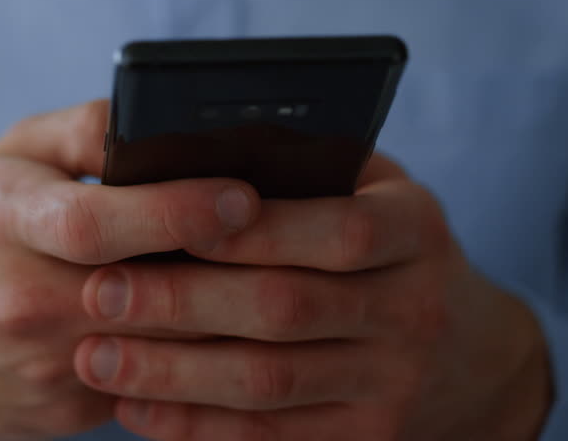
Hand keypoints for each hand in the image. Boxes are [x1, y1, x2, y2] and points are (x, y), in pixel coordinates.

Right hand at [0, 100, 261, 439]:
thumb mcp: (9, 157)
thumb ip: (82, 130)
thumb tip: (155, 116)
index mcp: (6, 223)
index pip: (98, 222)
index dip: (176, 210)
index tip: (245, 194)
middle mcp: (22, 300)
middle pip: (145, 290)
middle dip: (227, 267)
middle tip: (299, 239)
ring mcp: (44, 367)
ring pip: (162, 347)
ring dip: (225, 317)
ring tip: (284, 280)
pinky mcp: (63, 413)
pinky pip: (149, 385)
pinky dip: (197, 357)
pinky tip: (235, 329)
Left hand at [73, 154, 553, 440]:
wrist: (471, 355)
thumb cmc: (387, 245)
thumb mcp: (375, 191)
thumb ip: (309, 170)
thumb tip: (198, 155)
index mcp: (416, 228)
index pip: (336, 229)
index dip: (251, 231)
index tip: (168, 220)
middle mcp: (413, 308)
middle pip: (286, 309)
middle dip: (183, 303)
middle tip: (100, 291)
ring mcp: (394, 383)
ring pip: (268, 382)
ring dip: (173, 373)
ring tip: (96, 356)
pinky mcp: (366, 438)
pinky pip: (269, 436)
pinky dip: (196, 425)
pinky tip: (136, 406)